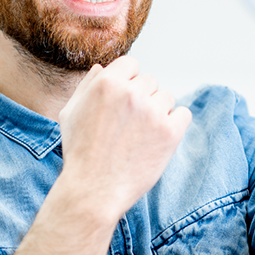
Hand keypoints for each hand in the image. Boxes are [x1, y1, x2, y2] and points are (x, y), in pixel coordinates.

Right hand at [58, 56, 191, 220]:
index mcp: (107, 83)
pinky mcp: (170, 132)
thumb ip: (87, 86)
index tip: (125, 100)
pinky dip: (175, 124)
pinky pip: (183, 114)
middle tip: (130, 124)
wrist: (94, 190)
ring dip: (158, 111)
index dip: (128, 80)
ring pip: (167, 97)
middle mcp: (131, 93)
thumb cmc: (80, 153)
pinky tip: (159, 138)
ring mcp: (152, 112)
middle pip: (150, 81)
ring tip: (141, 134)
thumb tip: (102, 67)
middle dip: (142, 98)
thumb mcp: (70, 113)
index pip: (131, 64)